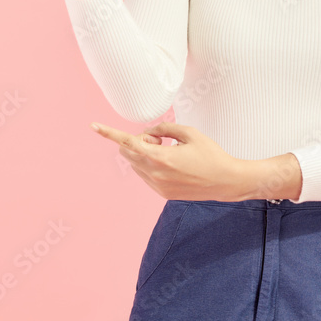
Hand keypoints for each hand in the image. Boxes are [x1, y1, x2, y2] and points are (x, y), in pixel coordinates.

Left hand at [89, 120, 250, 200]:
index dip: (109, 133)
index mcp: (160, 157)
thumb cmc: (210, 154)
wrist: (225, 182)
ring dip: (144, 153)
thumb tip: (149, 132)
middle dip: (138, 141)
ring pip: (136, 164)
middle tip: (160, 138)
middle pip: (128, 152)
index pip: (128, 142)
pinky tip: (173, 163)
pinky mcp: (162, 193)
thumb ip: (164, 128)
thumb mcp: (189, 133)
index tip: (94, 126)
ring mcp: (157, 186)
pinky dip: (151, 164)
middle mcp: (155, 174)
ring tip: (169, 151)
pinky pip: (145, 174)